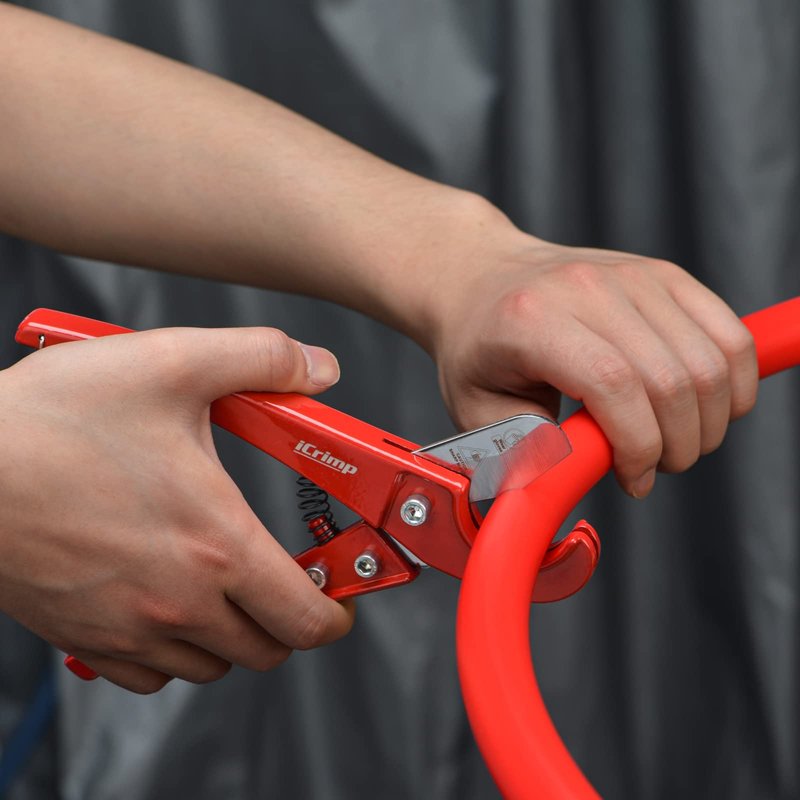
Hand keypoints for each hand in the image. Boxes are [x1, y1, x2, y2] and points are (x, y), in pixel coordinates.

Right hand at [0, 325, 352, 692]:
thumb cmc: (53, 420)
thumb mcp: (172, 363)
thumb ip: (260, 359)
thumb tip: (317, 368)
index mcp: (215, 544)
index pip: (306, 617)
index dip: (337, 611)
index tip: (340, 592)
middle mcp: (176, 601)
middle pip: (266, 649)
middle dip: (289, 618)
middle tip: (285, 577)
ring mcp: (126, 628)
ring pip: (210, 665)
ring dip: (233, 633)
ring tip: (227, 584)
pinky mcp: (82, 637)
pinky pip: (148, 674)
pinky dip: (173, 650)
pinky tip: (167, 600)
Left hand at [427, 213, 758, 497]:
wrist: (478, 278)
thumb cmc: (476, 348)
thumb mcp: (475, 411)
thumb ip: (524, 452)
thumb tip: (578, 479)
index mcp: (532, 320)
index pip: (614, 384)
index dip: (637, 446)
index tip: (631, 479)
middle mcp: (587, 287)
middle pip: (671, 378)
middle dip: (677, 446)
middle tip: (652, 467)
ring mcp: (632, 274)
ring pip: (711, 360)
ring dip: (707, 422)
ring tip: (672, 442)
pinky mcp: (664, 274)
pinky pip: (728, 334)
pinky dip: (732, 383)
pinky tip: (703, 410)